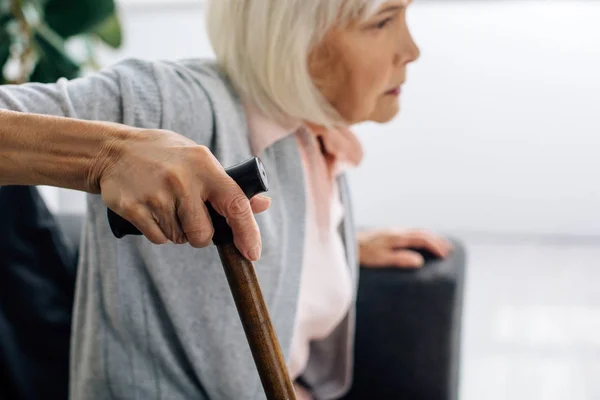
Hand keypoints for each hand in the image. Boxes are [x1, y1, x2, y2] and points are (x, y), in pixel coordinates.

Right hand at [92, 127, 269, 260]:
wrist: (114, 150)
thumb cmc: (167, 157)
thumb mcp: (200, 161)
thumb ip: (229, 185)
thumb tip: (264, 204)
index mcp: (205, 165)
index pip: (236, 204)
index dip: (248, 232)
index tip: (252, 254)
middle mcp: (183, 180)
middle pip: (203, 234)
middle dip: (199, 234)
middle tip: (187, 213)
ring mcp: (157, 194)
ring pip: (179, 239)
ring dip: (176, 231)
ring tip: (165, 204)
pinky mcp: (134, 207)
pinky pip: (158, 239)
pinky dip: (158, 233)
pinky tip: (151, 210)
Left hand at [358, 228, 452, 267]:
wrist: (348, 244)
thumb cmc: (363, 254)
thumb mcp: (380, 259)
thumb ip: (399, 259)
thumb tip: (419, 261)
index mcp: (397, 236)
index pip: (422, 238)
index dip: (436, 246)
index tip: (445, 255)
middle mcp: (396, 231)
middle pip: (422, 232)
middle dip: (437, 240)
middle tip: (449, 250)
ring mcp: (392, 231)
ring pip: (417, 231)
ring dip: (430, 237)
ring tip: (440, 246)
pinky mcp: (388, 234)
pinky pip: (410, 232)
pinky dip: (421, 236)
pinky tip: (420, 243)